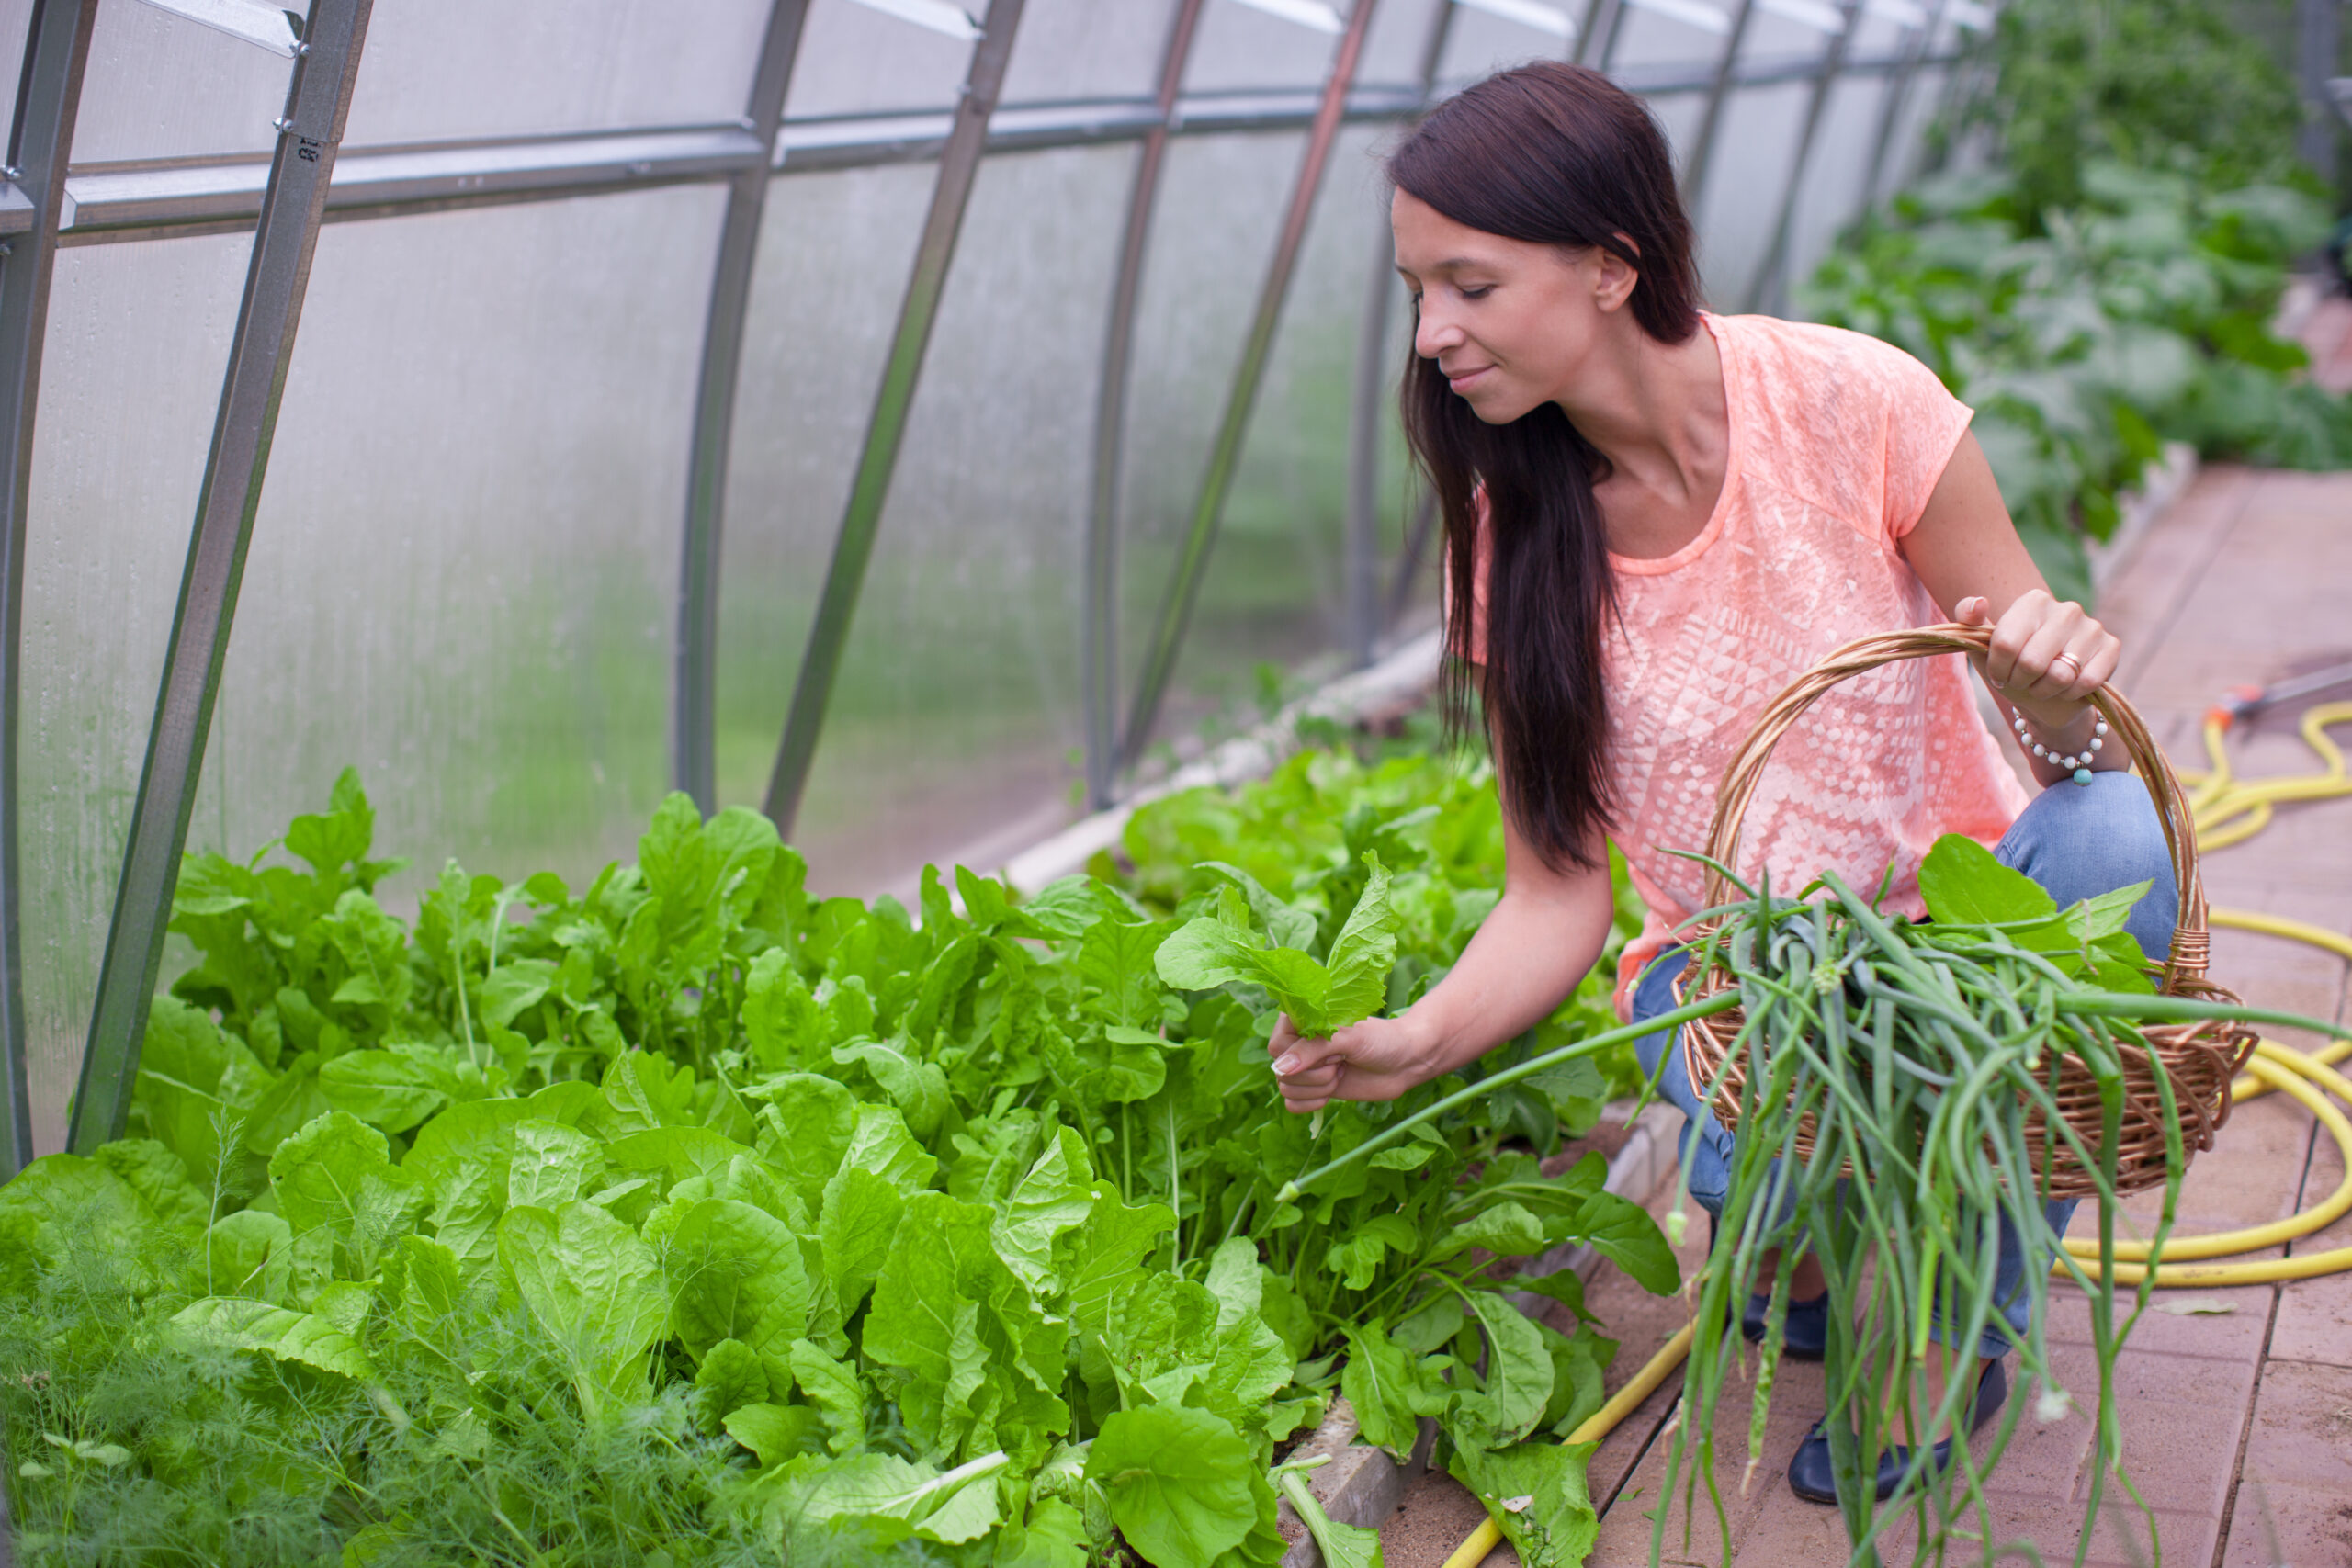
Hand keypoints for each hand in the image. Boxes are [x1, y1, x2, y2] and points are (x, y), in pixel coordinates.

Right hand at [1268, 1013, 1435, 1113]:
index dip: (1301, 1055)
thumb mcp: (1348, 1038)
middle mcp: (1298, 1044)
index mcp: (1302, 1021)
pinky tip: (1332, 1091)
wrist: (1404, 1062)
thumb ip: (1312, 1050)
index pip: (1277, 1045)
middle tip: (1341, 1061)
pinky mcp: (1312, 1088)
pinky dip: (1311, 1103)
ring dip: (1318, 1087)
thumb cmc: (1380, 1040)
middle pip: (1281, 1071)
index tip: (1332, 1050)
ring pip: (1287, 1089)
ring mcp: (1304, 1067)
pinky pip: (1292, 1104)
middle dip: (1315, 1073)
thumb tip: (1280, 1069)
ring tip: (1341, 1072)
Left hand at [1953, 590, 2117, 722]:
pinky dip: (2071, 694)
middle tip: (2023, 681)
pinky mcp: (2112, 646)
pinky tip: (2067, 688)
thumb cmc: (2012, 667)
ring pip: (2060, 675)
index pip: (2005, 644)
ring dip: (2045, 690)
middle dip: (2021, 682)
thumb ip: (1968, 620)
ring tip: (2044, 683)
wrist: (2046, 695)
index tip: (1999, 673)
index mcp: (2033, 601)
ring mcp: (2092, 626)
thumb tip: (1978, 603)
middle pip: (2031, 662)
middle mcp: (2066, 608)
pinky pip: (2086, 682)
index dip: (1998, 669)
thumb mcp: (1982, 647)